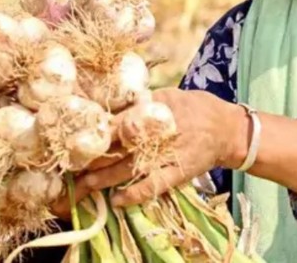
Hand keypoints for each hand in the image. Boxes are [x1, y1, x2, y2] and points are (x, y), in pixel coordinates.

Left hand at [49, 88, 248, 213]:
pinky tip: (117, 201)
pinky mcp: (176, 174)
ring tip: (84, 184)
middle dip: (93, 158)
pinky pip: (153, 186)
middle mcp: (156, 135)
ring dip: (104, 178)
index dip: (94, 133)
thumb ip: (144, 100)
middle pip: (117, 148)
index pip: (116, 123)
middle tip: (69, 166)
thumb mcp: (170, 95)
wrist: (227, 130)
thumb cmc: (197, 108)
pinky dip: (134, 194)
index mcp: (153, 113)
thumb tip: (114, 100)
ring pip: (128, 169)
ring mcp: (166, 156)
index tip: (73, 138)